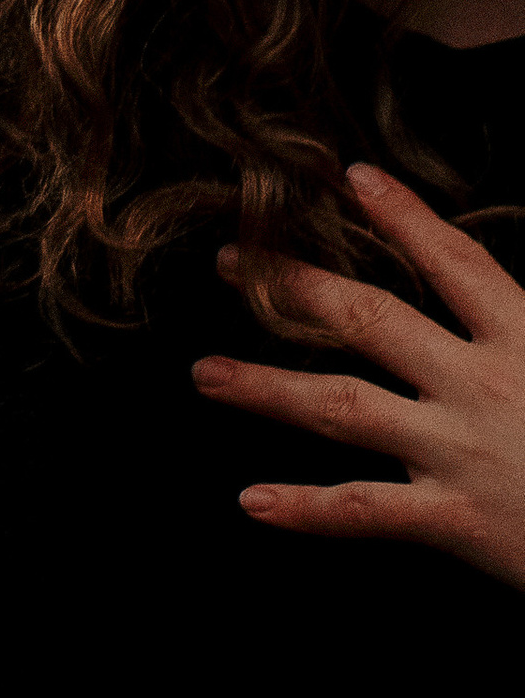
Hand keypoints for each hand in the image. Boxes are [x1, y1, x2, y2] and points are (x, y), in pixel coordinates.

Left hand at [193, 162, 524, 590]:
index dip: (402, 216)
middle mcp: (480, 384)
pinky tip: (251, 502)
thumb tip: (492, 289)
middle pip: (370, 319)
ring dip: (266, 387)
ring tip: (204, 373)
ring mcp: (460, 451)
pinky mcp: (456, 520)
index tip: (352, 178)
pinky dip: (306, 509)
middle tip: (230, 261)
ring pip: (342, 408)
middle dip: (294, 286)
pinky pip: (365, 511)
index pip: (454, 260)